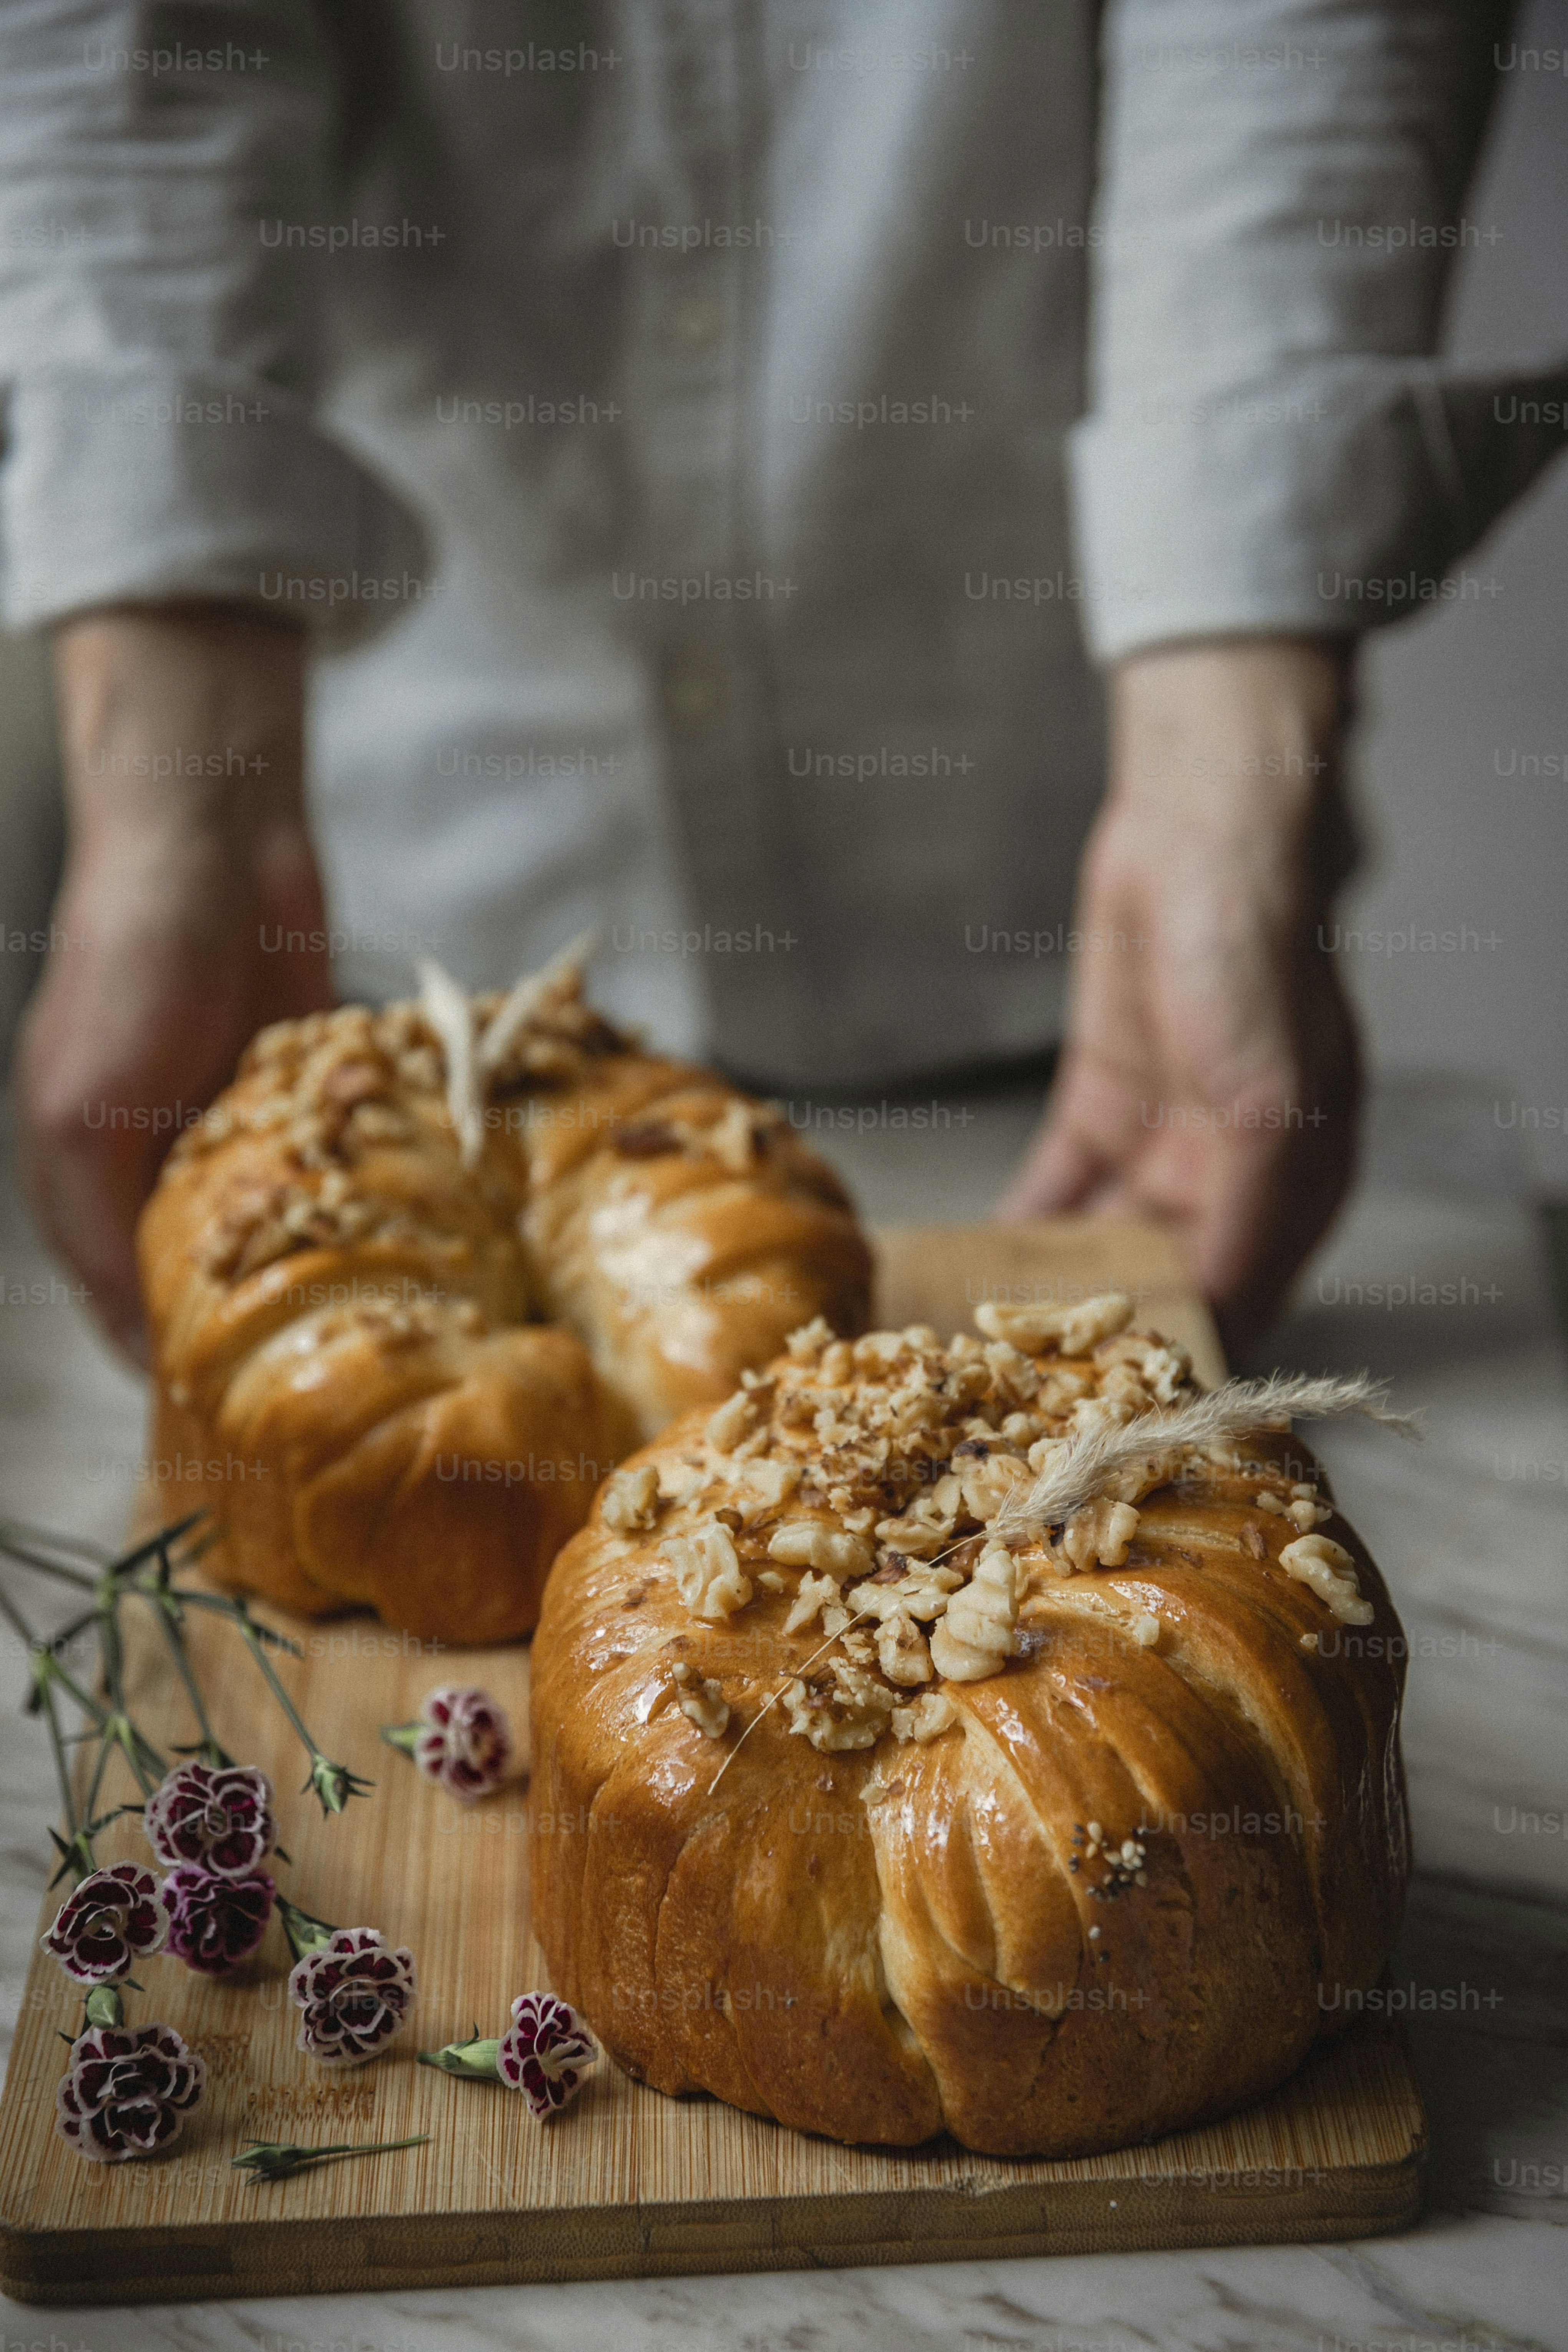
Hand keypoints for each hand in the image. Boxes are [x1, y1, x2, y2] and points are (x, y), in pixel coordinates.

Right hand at [17, 606, 332, 1361]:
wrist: (216, 842)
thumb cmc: (135, 964)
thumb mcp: (89, 1110)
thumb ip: (103, 1227)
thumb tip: (137, 1344)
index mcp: (92, 1179)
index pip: (129, 1309)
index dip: (177, 1367)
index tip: (240, 1430)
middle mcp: (160, 1162)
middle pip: (210, 1279)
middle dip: (260, 1328)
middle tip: (325, 1393)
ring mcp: (233, 1125)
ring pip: (281, 1232)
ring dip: (322, 1270)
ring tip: (379, 1336)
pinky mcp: (301, 1088)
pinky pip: (338, 1167)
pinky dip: (365, 1198)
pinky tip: (411, 1246)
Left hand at [996, 639, 1361, 1356]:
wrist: (1200, 828)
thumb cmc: (1254, 953)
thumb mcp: (1267, 1103)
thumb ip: (1247, 1215)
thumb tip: (1220, 1319)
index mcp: (1301, 1182)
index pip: (1244, 1298)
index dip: (1187, 1354)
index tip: (1121, 1413)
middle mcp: (1236, 1170)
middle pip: (1165, 1275)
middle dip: (1106, 1325)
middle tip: (1028, 1384)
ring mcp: (1168, 1134)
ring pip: (1107, 1236)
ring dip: (1056, 1279)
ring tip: (989, 1333)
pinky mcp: (1107, 1097)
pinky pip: (1061, 1184)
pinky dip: (1024, 1223)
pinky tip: (977, 1264)